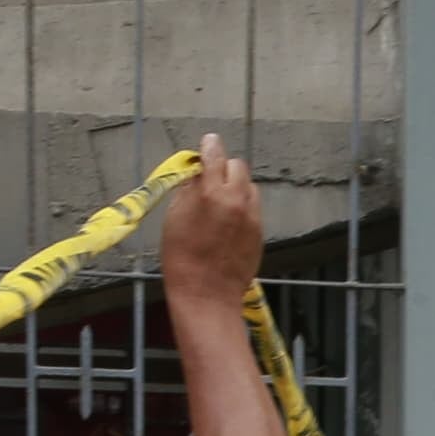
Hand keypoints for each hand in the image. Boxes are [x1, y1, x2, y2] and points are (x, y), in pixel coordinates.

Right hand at [159, 133, 263, 307]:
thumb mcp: (174, 217)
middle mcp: (237, 200)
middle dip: (225, 167)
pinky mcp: (260, 231)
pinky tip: (229, 221)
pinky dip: (243, 206)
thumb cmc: (181, 256)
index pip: (214, 155)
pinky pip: (254, 207)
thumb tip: (197, 174)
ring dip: (237, 187)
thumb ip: (188, 189)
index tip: (208, 142)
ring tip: (221, 202)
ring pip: (249, 186)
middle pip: (238, 166)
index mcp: (211, 193)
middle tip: (212, 178)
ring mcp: (252, 216)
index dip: (210, 146)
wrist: (206, 292)